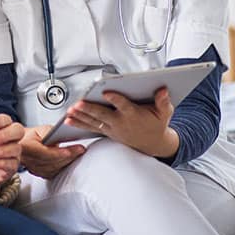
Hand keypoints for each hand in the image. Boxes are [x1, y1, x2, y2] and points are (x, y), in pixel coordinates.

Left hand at [0, 113, 22, 196]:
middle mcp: (9, 140)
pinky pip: (11, 164)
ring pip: (15, 148)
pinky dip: (1, 163)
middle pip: (17, 131)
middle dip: (5, 134)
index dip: (1, 120)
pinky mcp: (11, 168)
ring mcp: (13, 154)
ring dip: (1, 150)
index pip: (6, 120)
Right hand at [20, 125, 84, 177]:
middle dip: (67, 156)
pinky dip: (63, 167)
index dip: (56, 153)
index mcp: (25, 147)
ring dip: (67, 162)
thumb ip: (50, 133)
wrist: (24, 143)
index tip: (68, 152)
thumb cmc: (33, 135)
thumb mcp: (41, 129)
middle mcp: (27, 160)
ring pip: (53, 168)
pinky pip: (53, 173)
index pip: (42, 152)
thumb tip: (63, 135)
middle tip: (80, 149)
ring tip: (79, 153)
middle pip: (50, 161)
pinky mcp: (38, 173)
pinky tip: (71, 161)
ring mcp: (32, 168)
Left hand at [65, 87, 179, 158]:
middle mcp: (121, 122)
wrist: (153, 144)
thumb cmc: (157, 125)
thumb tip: (163, 90)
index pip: (124, 106)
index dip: (116, 99)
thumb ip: (163, 101)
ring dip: (81, 116)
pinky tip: (69, 120)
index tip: (107, 92)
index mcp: (134, 115)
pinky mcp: (107, 132)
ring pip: (94, 121)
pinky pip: (91, 128)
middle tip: (79, 104)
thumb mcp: (164, 113)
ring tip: (70, 111)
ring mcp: (113, 128)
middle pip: (103, 115)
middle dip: (90, 109)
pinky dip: (80, 124)